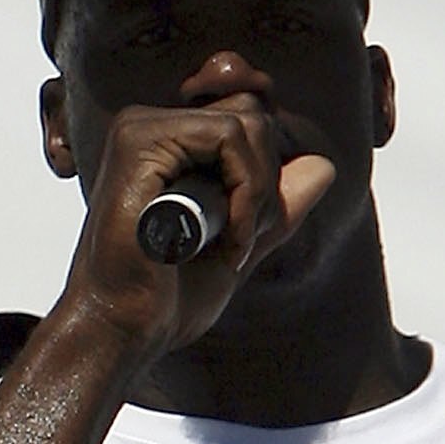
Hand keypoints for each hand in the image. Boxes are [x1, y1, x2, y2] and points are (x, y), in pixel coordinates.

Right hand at [62, 55, 334, 364]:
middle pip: (250, 114)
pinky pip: (228, 136)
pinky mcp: (139, 141)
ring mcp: (139, 129)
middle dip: (266, 181)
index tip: (244, 237)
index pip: (246, 124)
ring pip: (245, 122)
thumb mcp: (238, 241)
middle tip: (242, 239)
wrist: (121, 329)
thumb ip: (274, 202)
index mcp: (163, 145)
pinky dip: (245, 190)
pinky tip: (225, 237)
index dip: (264, 178)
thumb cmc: (165, 297)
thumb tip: (323, 165)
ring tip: (232, 242)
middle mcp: (147, 127)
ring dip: (258, 191)